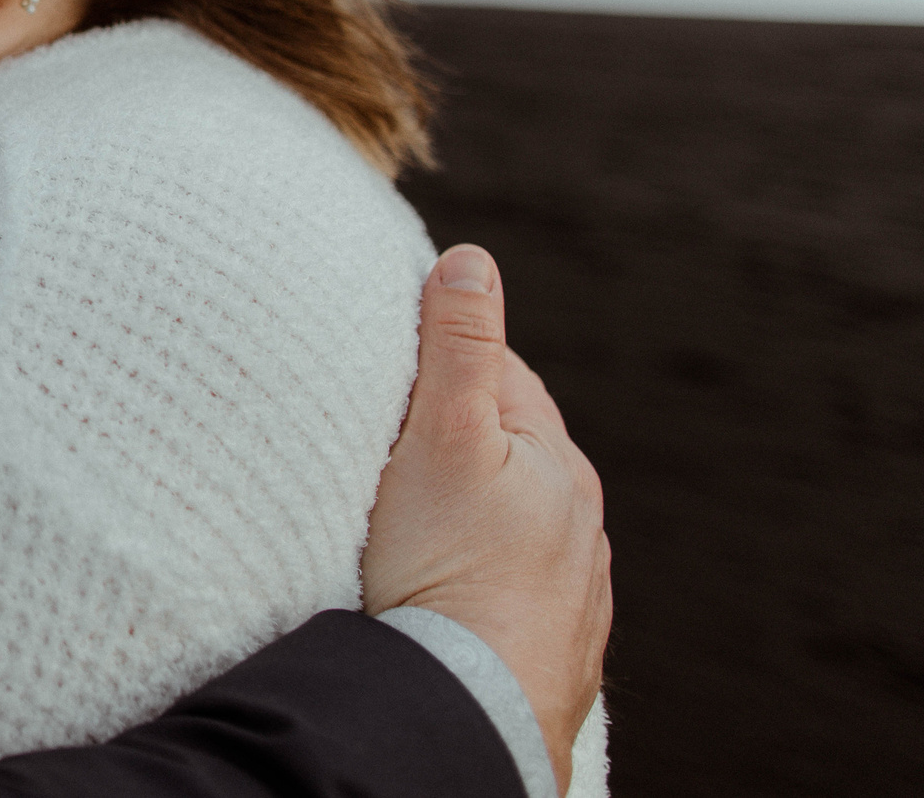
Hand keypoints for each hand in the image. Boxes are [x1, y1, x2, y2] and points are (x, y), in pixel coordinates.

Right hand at [364, 245, 610, 794]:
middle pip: (508, 451)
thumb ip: (457, 346)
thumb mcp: (444, 435)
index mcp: (557, 460)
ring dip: (471, 513)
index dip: (442, 361)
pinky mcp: (552, 649)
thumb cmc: (449, 565)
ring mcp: (572, 590)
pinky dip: (479, 576)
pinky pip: (512, 589)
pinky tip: (443, 588)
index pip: (499, 375)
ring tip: (409, 522)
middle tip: (385, 444)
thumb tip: (473, 259)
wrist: (474, 705)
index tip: (390, 368)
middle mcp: (579, 523)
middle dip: (456, 438)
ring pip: (514, 524)